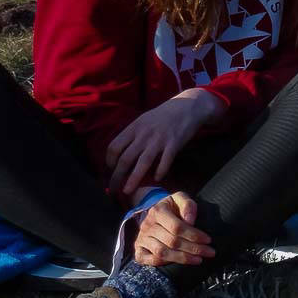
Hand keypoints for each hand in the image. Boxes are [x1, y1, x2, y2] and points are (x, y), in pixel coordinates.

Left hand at [105, 88, 223, 195]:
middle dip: (117, 176)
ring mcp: (159, 139)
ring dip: (133, 179)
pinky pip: (165, 161)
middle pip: (125, 158)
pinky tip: (157, 179)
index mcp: (134, 127)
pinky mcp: (174, 143)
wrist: (188, 106)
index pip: (114, 147)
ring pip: (142, 162)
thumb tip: (122, 152)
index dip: (109, 161)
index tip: (111, 170)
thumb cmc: (164, 115)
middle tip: (113, 189)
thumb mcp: (144, 120)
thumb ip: (134, 135)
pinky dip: (160, 171)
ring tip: (127, 191)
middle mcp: (144, 134)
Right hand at [132, 192, 214, 267]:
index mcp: (157, 211)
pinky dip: (165, 263)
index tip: (208, 240)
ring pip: (162, 253)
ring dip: (182, 258)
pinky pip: (151, 260)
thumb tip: (190, 220)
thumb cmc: (173, 207)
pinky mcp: (138, 250)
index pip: (177, 227)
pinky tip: (179, 263)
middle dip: (193, 248)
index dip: (194, 235)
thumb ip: (187, 205)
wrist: (156, 213)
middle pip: (172, 241)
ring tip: (199, 259)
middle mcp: (147, 225)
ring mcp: (141, 238)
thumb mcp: (181, 199)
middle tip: (209, 252)